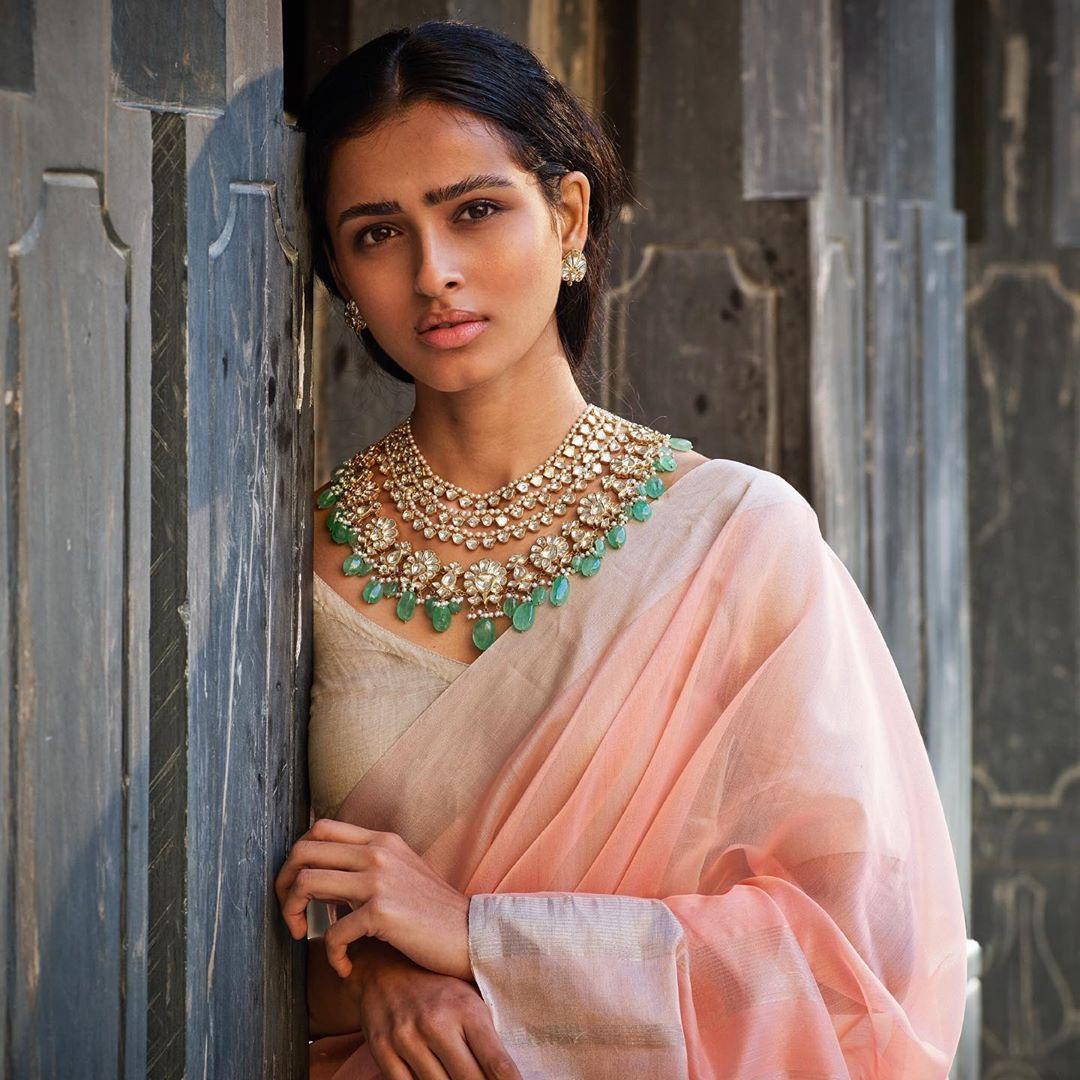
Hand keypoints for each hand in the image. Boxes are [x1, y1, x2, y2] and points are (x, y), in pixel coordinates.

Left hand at [275, 818, 471, 981]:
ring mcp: (379, 879)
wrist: (472, 935)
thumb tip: (322, 881)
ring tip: (303, 937)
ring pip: (306, 883)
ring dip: (292, 914)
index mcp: (381, 840)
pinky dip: (332, 956)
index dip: (296, 857)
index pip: (319, 828)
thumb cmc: (434, 913)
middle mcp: (378, 852)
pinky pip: (333, 933)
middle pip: (303, 851)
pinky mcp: (383, 912)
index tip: (296, 889)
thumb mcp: (401, 874)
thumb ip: (365, 869)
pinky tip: (344, 967)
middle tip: (290, 916)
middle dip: (283, 885)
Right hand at [356, 945, 522, 1079]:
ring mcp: (407, 1038)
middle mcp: (436, 1023)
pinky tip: (433, 1079)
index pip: (496, 1063)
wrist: (383, 969)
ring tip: (459, 1079)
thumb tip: (510, 1072)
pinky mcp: (382, 1049)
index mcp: (466, 1008)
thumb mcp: (468, 998)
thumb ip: (487, 1032)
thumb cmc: (437, 988)